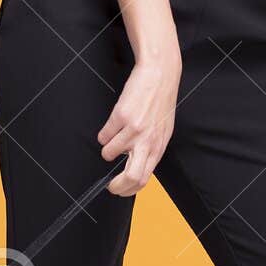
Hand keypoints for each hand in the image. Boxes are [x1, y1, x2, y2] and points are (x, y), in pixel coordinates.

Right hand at [97, 54, 180, 194]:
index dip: (127, 189)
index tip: (118, 189)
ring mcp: (133, 131)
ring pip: (109, 153)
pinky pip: (103, 135)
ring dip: (106, 150)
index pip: (144, 179)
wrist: (160, 75)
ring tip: (112, 139)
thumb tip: (137, 166)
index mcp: (158, 147)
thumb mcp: (162, 131)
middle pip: (131, 177)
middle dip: (116, 186)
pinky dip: (103, 134)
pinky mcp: (121, 118)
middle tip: (109, 185)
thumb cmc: (160, 103)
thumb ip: (151, 149)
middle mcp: (147, 142)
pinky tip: (111, 125)